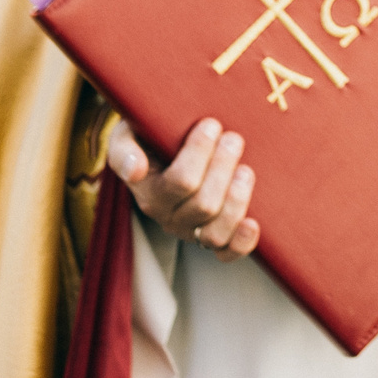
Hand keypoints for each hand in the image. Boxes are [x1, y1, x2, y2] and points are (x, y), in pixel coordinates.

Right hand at [110, 117, 259, 260]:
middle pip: (203, 205)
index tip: (211, 124)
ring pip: (215, 232)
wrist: (171, 150)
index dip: (200, 153)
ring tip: (245, 169)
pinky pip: (226, 253)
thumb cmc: (150, 138)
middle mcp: (169, 218)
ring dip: (237, 200)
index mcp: (150, 193)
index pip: (180, 182)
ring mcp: (192, 231)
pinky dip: (242, 242)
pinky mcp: (213, 239)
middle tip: (233, 138)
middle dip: (223, 168)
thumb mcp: (128, 136)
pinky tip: (253, 223)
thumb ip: (123, 150)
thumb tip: (135, 169)